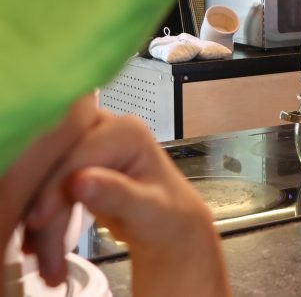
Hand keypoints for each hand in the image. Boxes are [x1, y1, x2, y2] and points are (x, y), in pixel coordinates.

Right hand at [23, 112, 228, 295]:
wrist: (166, 222)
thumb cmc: (166, 211)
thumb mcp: (148, 208)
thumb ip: (118, 194)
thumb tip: (79, 182)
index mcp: (125, 131)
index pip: (77, 156)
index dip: (54, 187)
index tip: (38, 221)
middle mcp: (101, 129)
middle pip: (54, 168)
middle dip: (43, 212)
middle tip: (38, 255)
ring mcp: (83, 144)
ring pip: (44, 183)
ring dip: (40, 226)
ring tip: (49, 268)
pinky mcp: (70, 165)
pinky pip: (45, 193)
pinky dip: (41, 224)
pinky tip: (41, 252)